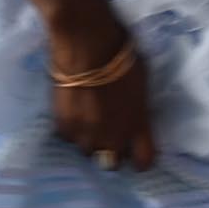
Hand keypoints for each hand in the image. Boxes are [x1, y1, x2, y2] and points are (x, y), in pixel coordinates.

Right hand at [46, 12, 157, 171]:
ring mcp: (87, 134)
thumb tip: (134, 119)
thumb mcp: (142, 88)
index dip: (141, 159)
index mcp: (138, 126)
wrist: (87, 46)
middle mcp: (113, 136)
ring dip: (90, 140)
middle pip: (112, 161)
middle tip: (109, 131)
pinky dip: (72, 129)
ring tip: (89, 121)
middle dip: (112, 149)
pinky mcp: (64, 127)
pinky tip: (74, 112)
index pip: (144, 161)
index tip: (137, 152)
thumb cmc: (123, 59)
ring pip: (88, 150)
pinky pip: (69, 138)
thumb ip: (138, 112)